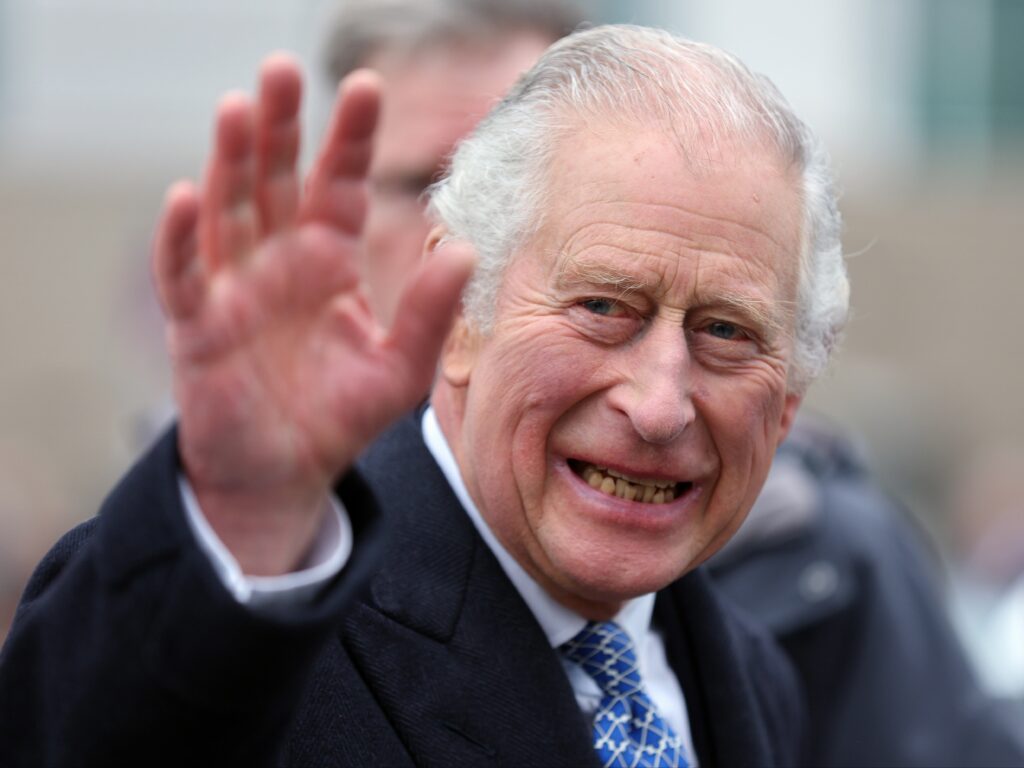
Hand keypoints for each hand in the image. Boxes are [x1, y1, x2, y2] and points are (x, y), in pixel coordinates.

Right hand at [151, 55, 473, 574]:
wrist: (285, 473)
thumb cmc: (340, 415)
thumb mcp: (399, 366)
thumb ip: (429, 312)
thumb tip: (463, 248)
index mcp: (328, 259)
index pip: (338, 184)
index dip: (349, 138)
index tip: (368, 85)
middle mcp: (278, 259)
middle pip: (275, 179)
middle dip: (280, 126)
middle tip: (283, 69)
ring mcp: (234, 287)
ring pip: (227, 211)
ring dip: (230, 162)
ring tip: (240, 108)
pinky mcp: (198, 326)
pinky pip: (185, 276)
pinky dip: (181, 240)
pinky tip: (185, 198)